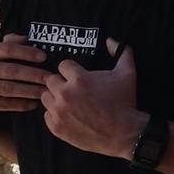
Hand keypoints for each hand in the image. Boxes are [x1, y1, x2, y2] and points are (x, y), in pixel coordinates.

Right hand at [0, 35, 50, 127]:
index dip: (26, 52)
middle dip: (33, 74)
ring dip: (29, 90)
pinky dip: (20, 104)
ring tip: (45, 92)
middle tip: (50, 78)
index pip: (6, 49)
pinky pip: (2, 103)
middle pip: (10, 70)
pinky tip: (33, 103)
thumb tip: (27, 38)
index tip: (44, 57)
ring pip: (7, 88)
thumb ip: (8, 45)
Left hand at [41, 40, 144, 159]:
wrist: (124, 133)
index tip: (79, 77)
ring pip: (46, 97)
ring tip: (69, 102)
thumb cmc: (125, 102)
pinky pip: (46, 115)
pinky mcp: (56, 127)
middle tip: (73, 90)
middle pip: (50, 80)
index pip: (63, 65)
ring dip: (55, 98)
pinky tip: (69, 115)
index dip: (71, 70)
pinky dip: (55, 115)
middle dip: (61, 83)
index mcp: (79, 79)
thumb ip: (121, 51)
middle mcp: (65, 94)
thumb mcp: (128, 73)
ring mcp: (59, 112)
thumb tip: (110, 39)